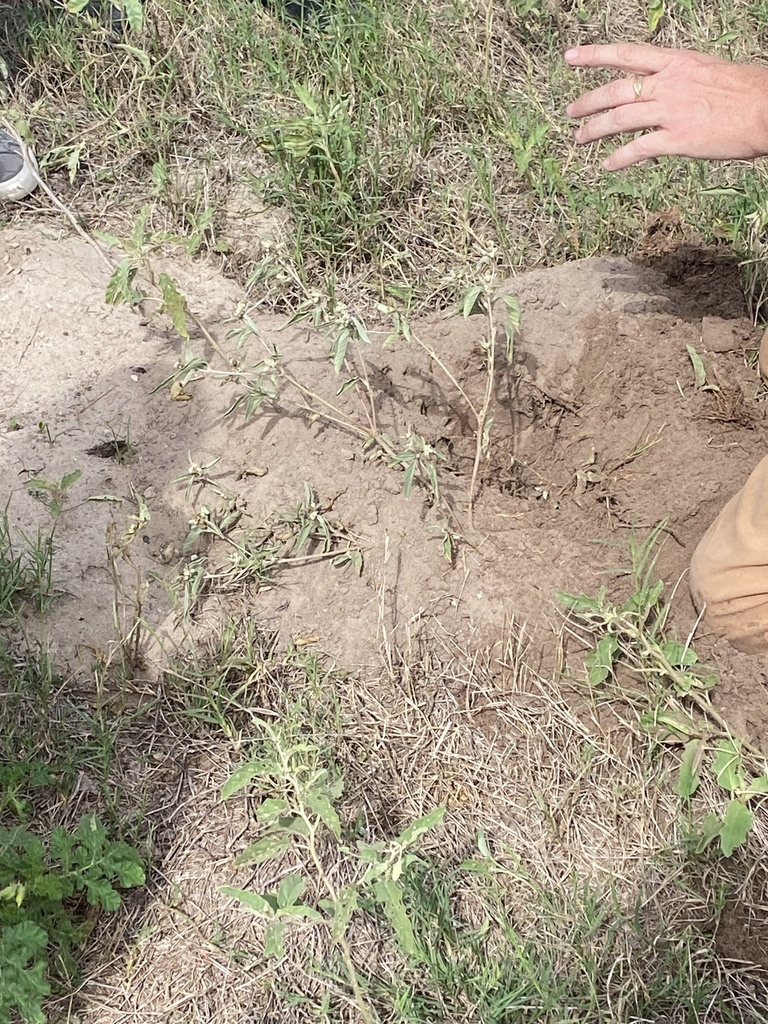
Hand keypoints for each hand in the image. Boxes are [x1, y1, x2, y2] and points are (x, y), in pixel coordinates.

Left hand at [565, 43, 767, 168]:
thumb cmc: (746, 91)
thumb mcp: (708, 72)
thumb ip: (680, 81)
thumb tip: (665, 93)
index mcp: (676, 63)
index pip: (627, 54)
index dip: (595, 55)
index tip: (570, 57)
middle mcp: (668, 84)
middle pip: (615, 90)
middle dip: (588, 102)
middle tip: (570, 112)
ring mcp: (670, 111)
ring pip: (619, 119)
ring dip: (594, 130)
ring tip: (580, 138)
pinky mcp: (677, 139)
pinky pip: (638, 150)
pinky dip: (619, 159)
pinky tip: (607, 165)